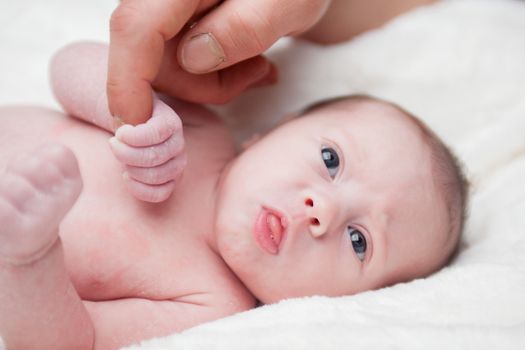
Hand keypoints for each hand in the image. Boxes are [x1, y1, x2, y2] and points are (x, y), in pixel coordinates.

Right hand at [107, 0, 330, 124]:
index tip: (139, 128)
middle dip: (200, 84)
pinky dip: (215, 72)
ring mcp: (169, 7)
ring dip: (213, 81)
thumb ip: (243, 27)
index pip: (135, 27)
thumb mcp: (285, 3)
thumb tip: (193, 58)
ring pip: (168, 64)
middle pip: (150, 55)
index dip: (128, 82)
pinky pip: (182, 59)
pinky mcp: (180, 21)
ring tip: (262, 66)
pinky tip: (252, 61)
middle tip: (257, 75)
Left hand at [109, 97, 185, 202]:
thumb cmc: (131, 114)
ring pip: (156, 176)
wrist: (137, 124)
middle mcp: (179, 144)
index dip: (133, 137)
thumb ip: (127, 103)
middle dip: (125, 154)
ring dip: (131, 170)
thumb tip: (122, 119)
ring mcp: (178, 164)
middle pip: (154, 157)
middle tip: (112, 144)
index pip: (156, 133)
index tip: (118, 133)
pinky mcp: (172, 180)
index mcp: (171, 123)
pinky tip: (126, 176)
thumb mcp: (131, 102)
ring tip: (121, 160)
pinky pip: (161, 193)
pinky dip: (140, 190)